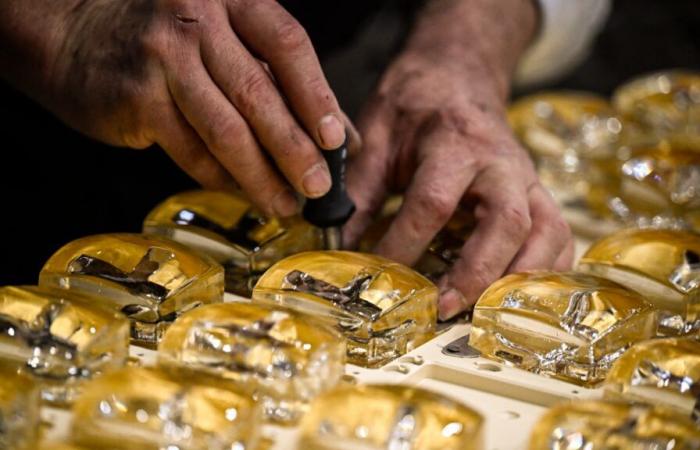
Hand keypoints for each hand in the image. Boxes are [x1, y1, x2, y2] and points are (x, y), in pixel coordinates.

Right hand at [3, 0, 356, 216]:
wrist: (74, 34)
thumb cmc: (167, 41)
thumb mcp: (228, 41)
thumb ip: (285, 81)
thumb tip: (342, 134)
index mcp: (230, 0)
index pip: (288, 45)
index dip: (317, 96)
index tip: (336, 141)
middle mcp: (196, 19)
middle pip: (259, 93)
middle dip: (294, 149)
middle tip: (317, 187)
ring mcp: (162, 57)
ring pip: (225, 130)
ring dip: (260, 176)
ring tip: (284, 204)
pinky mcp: (136, 97)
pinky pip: (191, 150)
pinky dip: (220, 177)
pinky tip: (241, 191)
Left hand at [344, 51, 573, 320]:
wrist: (459, 75)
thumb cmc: (415, 104)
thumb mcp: (377, 136)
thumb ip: (359, 189)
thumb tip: (337, 244)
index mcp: (455, 142)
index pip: (433, 202)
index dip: (405, 243)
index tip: (377, 273)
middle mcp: (502, 162)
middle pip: (507, 222)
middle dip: (477, 272)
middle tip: (443, 307)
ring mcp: (527, 179)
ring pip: (547, 233)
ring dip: (520, 279)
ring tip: (481, 313)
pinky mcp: (538, 194)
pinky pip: (560, 236)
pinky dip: (548, 271)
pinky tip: (519, 296)